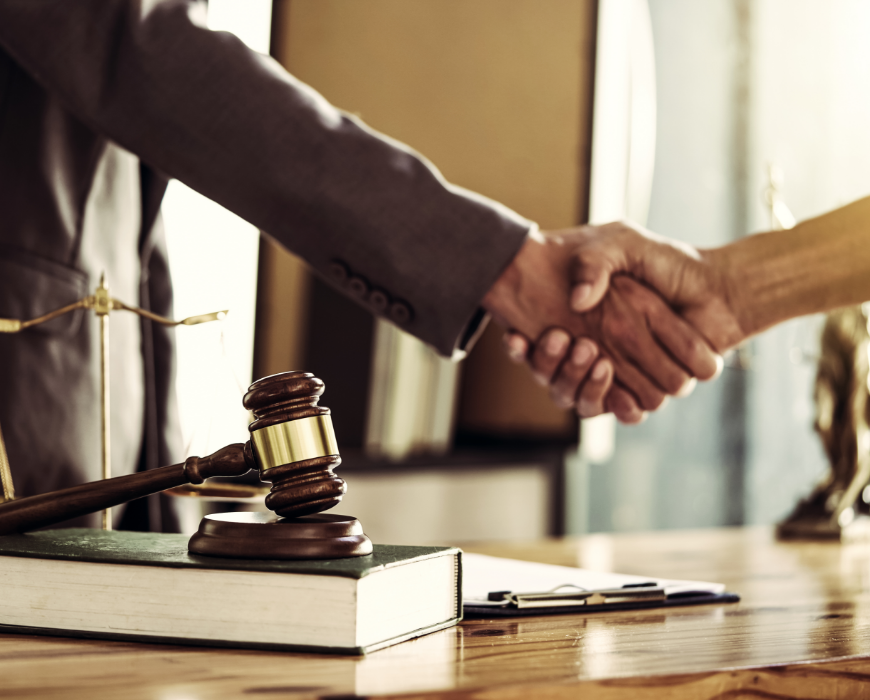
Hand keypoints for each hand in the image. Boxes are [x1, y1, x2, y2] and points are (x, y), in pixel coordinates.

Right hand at [482, 229, 721, 414]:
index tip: (514, 336)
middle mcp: (592, 354)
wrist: (717, 288)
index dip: (521, 349)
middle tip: (557, 338)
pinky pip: (621, 410)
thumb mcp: (622, 243)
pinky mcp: (645, 391)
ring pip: (578, 398)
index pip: (534, 347)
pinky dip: (614, 400)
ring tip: (589, 352)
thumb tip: (576, 302)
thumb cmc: (667, 263)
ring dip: (577, 380)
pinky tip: (608, 372)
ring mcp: (618, 376)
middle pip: (551, 378)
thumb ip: (594, 262)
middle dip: (549, 363)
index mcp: (578, 323)